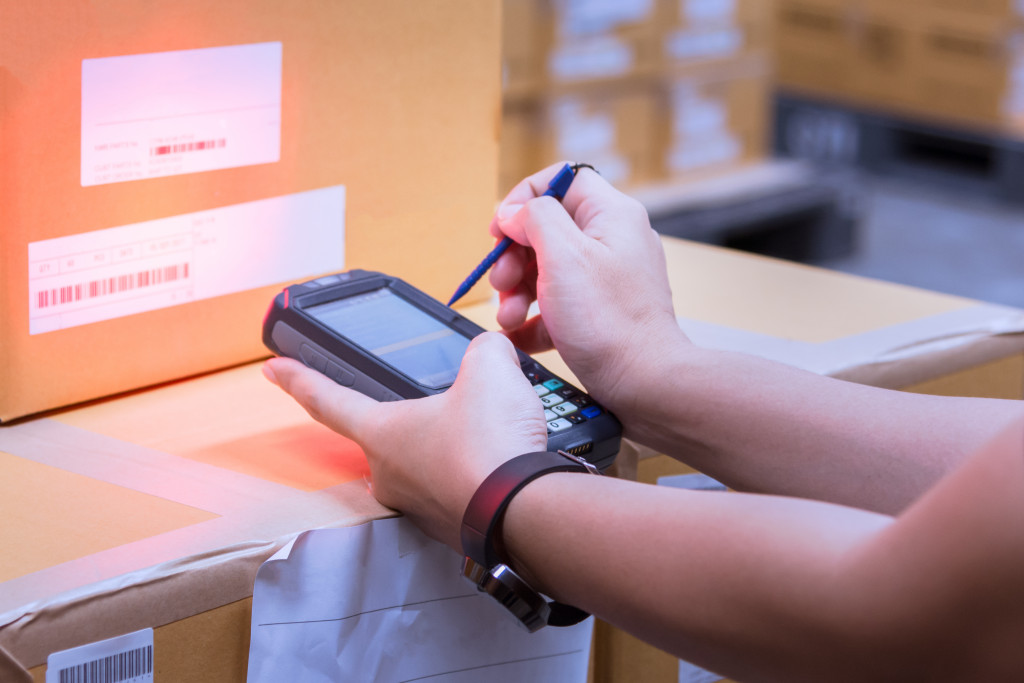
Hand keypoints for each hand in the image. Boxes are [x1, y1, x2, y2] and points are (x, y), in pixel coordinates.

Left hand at [262, 332, 547, 550]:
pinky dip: (472, 475)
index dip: (298, 379)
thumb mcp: (490, 371)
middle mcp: (390, 474)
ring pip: (423, 466)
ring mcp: (418, 506)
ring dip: (446, 450)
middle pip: (385, 437)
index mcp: (382, 432)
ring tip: (484, 436)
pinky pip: (455, 490)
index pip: (326, 400)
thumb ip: (484, 349)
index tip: (273, 369)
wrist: (526, 510)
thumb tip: (493, 349)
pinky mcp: (451, 526)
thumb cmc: (491, 446)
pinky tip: (499, 464)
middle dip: (409, 420)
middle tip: (443, 408)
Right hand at [488, 163, 686, 413]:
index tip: (501, 229)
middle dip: (514, 257)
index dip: (525, 199)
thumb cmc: (609, 321)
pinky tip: (516, 337)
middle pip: (548, 229)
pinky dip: (533, 319)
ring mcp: (608, 280)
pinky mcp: (601, 315)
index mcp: (612, 216)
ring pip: (547, 271)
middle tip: (501, 283)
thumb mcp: (563, 256)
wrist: (645, 385)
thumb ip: (535, 219)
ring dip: (517, 292)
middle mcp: (613, 242)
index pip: (563, 180)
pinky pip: (557, 306)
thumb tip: (514, 213)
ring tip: (507, 318)